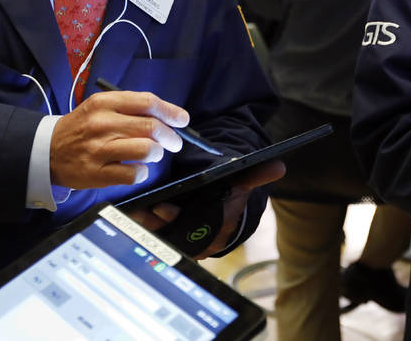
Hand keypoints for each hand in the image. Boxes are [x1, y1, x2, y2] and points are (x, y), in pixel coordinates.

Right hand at [50, 90, 187, 189]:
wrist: (45, 150)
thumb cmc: (81, 128)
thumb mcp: (100, 107)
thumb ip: (130, 108)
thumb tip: (169, 116)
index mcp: (104, 103)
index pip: (147, 102)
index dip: (170, 111)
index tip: (182, 119)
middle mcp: (101, 124)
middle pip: (151, 127)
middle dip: (170, 136)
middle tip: (174, 142)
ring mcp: (98, 150)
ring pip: (146, 150)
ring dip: (157, 153)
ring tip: (153, 154)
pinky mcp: (96, 173)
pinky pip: (133, 174)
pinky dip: (142, 173)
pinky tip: (137, 168)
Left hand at [124, 159, 286, 257]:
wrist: (220, 212)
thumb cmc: (228, 195)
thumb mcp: (241, 184)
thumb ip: (257, 174)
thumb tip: (280, 165)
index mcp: (218, 231)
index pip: (196, 229)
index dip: (179, 219)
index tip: (163, 208)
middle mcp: (201, 244)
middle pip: (176, 236)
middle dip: (157, 224)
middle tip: (141, 210)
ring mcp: (185, 245)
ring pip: (162, 238)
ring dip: (146, 227)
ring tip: (130, 213)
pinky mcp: (171, 242)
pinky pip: (155, 239)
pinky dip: (143, 228)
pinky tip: (130, 216)